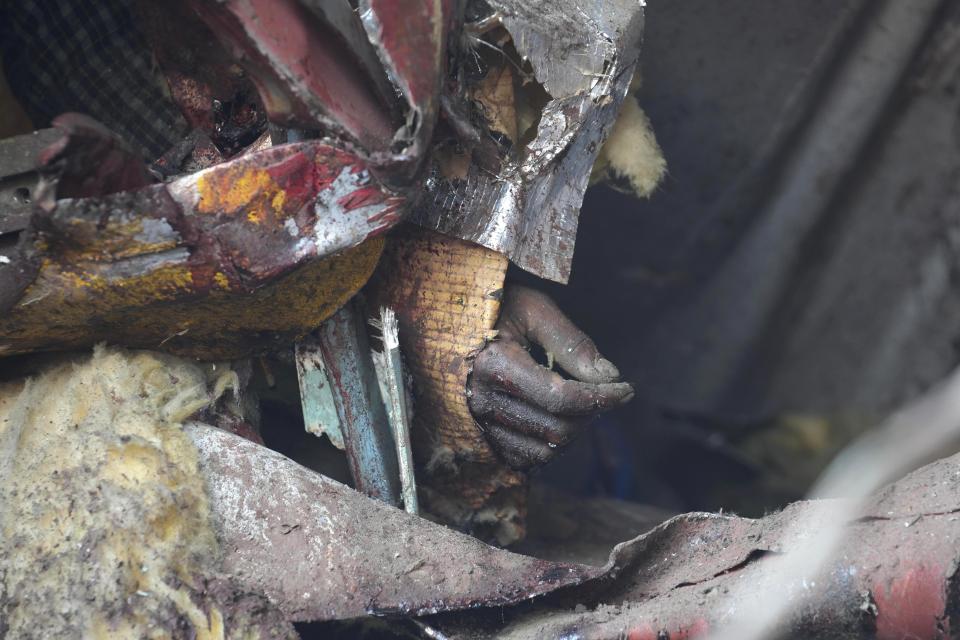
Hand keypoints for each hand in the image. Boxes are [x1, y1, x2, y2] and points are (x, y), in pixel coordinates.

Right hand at [468, 285, 633, 469]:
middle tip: (604, 390)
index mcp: (494, 365)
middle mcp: (483, 401)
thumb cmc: (495, 308)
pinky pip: (526, 459)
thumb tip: (609, 376)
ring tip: (580, 402)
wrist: (449, 320)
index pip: (561, 399)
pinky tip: (557, 417)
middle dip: (592, 413)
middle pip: (558, 429)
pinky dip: (550, 445)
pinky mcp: (482, 437)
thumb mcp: (534, 309)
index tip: (626, 388)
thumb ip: (571, 342)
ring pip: (546, 451)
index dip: (602, 398)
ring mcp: (480, 424)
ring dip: (574, 431)